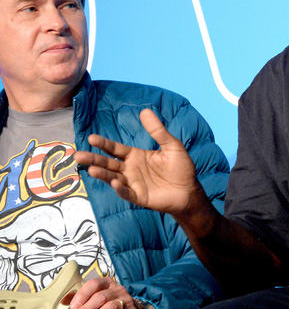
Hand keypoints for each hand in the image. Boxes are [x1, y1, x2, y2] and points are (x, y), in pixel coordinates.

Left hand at [68, 277, 137, 308]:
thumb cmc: (108, 304)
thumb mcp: (97, 297)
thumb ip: (84, 298)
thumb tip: (64, 302)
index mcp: (107, 283)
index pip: (94, 284)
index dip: (82, 295)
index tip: (72, 307)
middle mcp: (118, 290)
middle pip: (101, 297)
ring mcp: (126, 302)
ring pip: (110, 307)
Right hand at [74, 109, 203, 216]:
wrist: (190, 190)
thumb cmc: (181, 168)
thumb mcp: (171, 146)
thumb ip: (158, 131)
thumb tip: (145, 111)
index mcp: (135, 156)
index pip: (115, 149)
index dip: (104, 144)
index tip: (91, 138)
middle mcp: (130, 169)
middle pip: (108, 163)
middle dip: (93, 160)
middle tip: (78, 156)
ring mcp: (133, 184)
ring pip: (113, 178)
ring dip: (103, 174)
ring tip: (91, 170)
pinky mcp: (139, 197)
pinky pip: (127, 193)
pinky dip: (120, 189)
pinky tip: (115, 183)